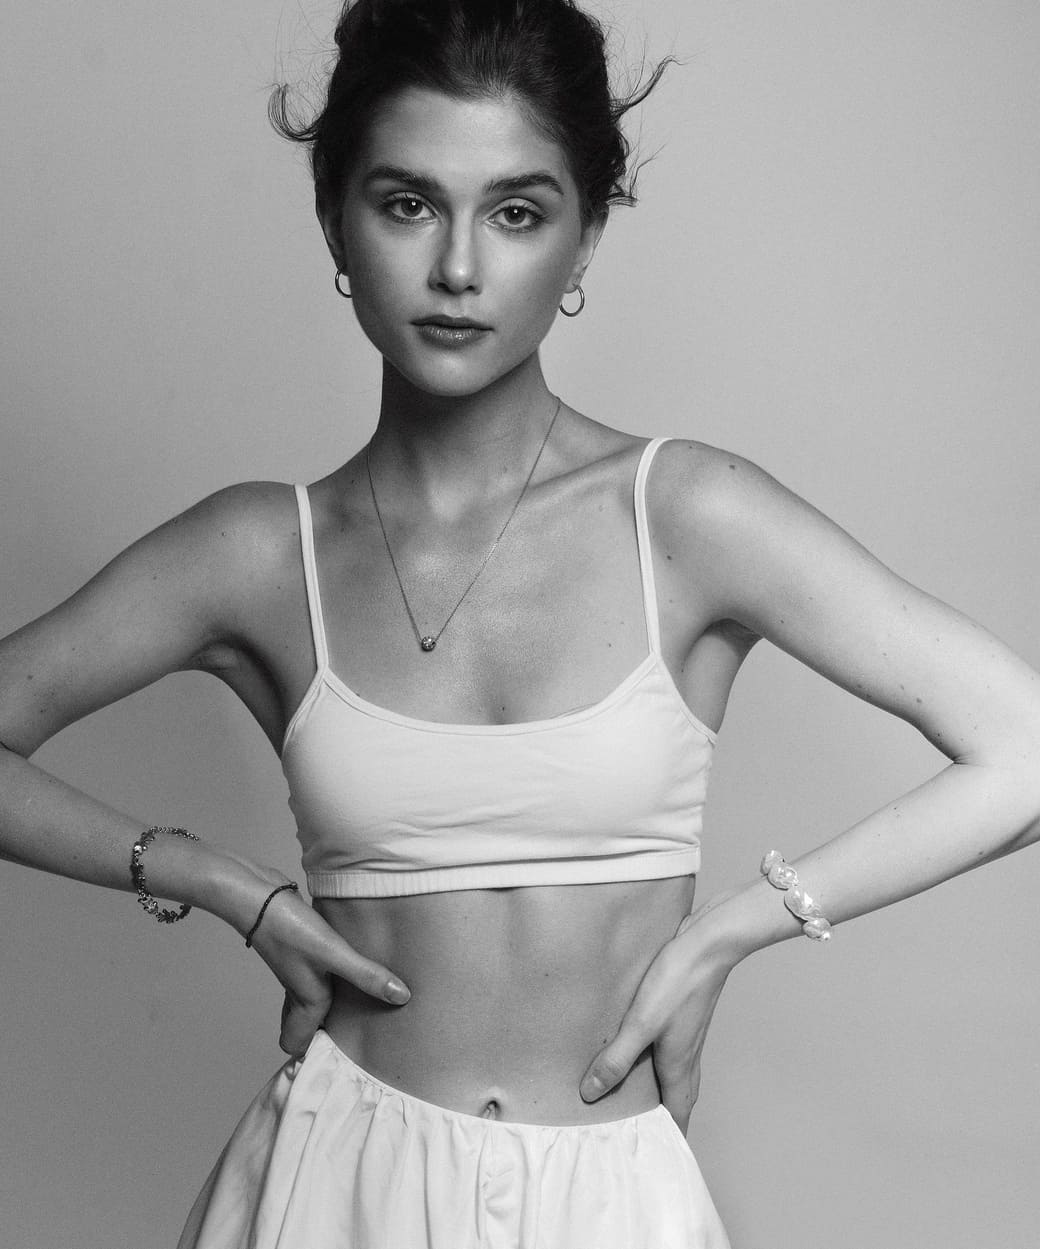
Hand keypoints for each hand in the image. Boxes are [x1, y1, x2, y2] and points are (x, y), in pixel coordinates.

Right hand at [221, 857, 411, 1056]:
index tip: (344, 1062)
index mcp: (307, 1001)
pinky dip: (330, 976)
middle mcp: (299, 990)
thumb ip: (366, 976)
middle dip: (323, 1034)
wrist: (258, 896)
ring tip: (362, 1004)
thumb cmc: (290, 930)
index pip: (298, 1045)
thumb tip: (401, 998)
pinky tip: (349, 963)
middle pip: (303, 1025)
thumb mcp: (334, 954)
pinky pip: (316, 972)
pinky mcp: (300, 948)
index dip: (313, 1057)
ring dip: (330, 1004)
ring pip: (310, 999)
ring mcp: (297, 969)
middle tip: (358, 1036)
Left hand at [578, 911, 733, 1136]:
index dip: (667, 1139)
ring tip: (628, 1095)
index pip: (677, 1116)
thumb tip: (591, 1093)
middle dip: (659, 1119)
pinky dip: (654, 1060)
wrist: (707, 944)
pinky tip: (634, 1047)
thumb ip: (615, 1059)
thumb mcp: (640, 1024)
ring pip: (673, 1074)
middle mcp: (687, 1056)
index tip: (652, 1158)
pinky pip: (669, 1049)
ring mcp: (687, 1035)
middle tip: (634, 1131)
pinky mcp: (682, 1015)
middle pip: (677, 1099)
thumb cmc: (678, 983)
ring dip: (656, 1089)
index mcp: (679, 1067)